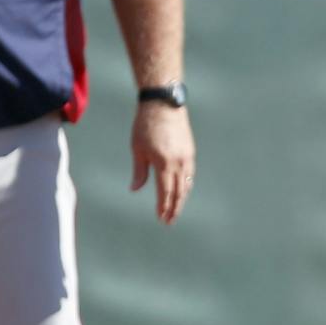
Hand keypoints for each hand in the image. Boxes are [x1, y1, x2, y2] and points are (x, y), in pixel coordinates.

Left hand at [130, 101, 195, 224]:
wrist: (163, 104)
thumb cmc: (145, 126)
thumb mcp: (137, 149)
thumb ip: (139, 172)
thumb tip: (135, 190)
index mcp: (164, 164)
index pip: (165, 192)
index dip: (163, 207)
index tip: (161, 218)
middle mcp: (178, 163)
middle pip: (179, 192)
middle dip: (174, 208)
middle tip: (169, 221)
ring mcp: (187, 157)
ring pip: (187, 184)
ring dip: (182, 198)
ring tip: (176, 209)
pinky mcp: (190, 150)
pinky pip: (190, 173)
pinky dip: (186, 185)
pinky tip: (182, 190)